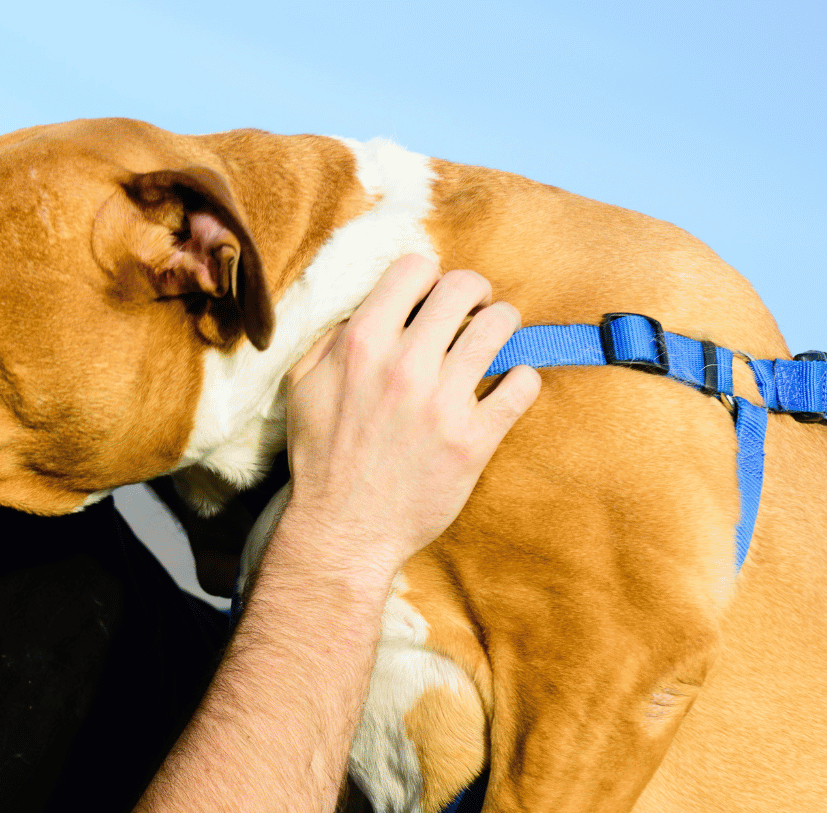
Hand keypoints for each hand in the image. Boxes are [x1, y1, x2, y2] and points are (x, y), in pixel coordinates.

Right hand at [281, 255, 539, 581]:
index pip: (414, 267)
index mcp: (362, 344)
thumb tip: (372, 305)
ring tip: (494, 340)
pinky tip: (508, 387)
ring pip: (501, 326)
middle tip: (472, 313)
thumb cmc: (321, 458)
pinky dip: (522, 380)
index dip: (427, 277)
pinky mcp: (474, 440)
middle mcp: (405, 366)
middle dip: (473, 293)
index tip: (430, 298)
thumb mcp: (303, 387)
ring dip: (503, 325)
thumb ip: (334, 339)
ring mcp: (444, 403)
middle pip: (464, 287)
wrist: (343, 531)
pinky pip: (522, 385)